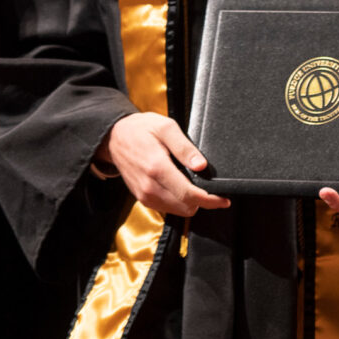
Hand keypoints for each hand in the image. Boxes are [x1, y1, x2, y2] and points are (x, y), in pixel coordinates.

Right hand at [97, 112, 230, 216]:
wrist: (114, 137)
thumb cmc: (141, 129)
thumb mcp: (166, 127)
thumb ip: (185, 148)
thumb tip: (202, 166)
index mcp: (157, 168)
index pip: (189, 195)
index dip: (210, 200)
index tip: (224, 199)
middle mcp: (149, 187)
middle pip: (185, 207)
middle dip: (202, 201)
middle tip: (211, 188)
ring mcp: (144, 195)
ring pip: (177, 211)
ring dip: (190, 202)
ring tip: (196, 185)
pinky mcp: (141, 198)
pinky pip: (166, 208)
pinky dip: (178, 202)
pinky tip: (181, 187)